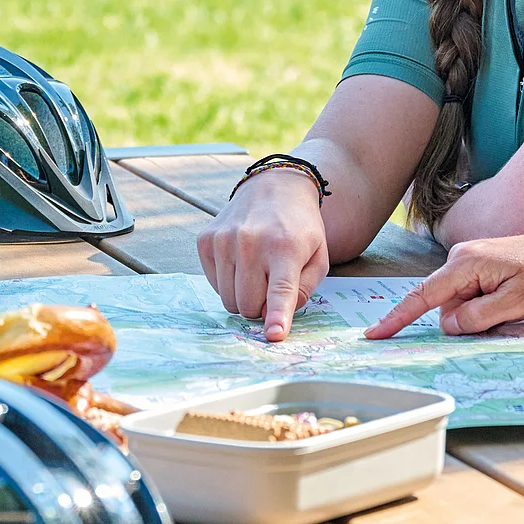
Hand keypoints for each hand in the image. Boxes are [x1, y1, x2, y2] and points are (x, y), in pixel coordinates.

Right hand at [195, 166, 329, 341]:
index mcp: (285, 248)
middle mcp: (250, 242)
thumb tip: (273, 320)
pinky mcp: (205, 240)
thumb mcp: (317, 258)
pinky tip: (240, 262)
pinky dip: (228, 282)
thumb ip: (302, 292)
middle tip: (270, 286)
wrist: (275, 187)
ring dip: (243, 296)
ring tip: (257, 272)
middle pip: (248, 305)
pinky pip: (214, 284)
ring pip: (228, 299)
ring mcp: (224, 240)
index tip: (274, 336)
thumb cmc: (300, 229)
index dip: (277, 317)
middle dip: (260, 307)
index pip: (280, 291)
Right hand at [364, 230, 523, 338]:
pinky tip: (507, 297)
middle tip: (506, 311)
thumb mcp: (515, 304)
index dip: (397, 318)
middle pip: (445, 306)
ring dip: (479, 313)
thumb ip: (477, 318)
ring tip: (512, 300)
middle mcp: (460, 257)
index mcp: (465, 263)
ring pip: (458, 304)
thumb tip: (449, 326)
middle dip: (467, 319)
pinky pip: (469, 296)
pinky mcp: (477, 266)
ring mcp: (468, 260)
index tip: (374, 335)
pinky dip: (483, 306)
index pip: (422, 296)